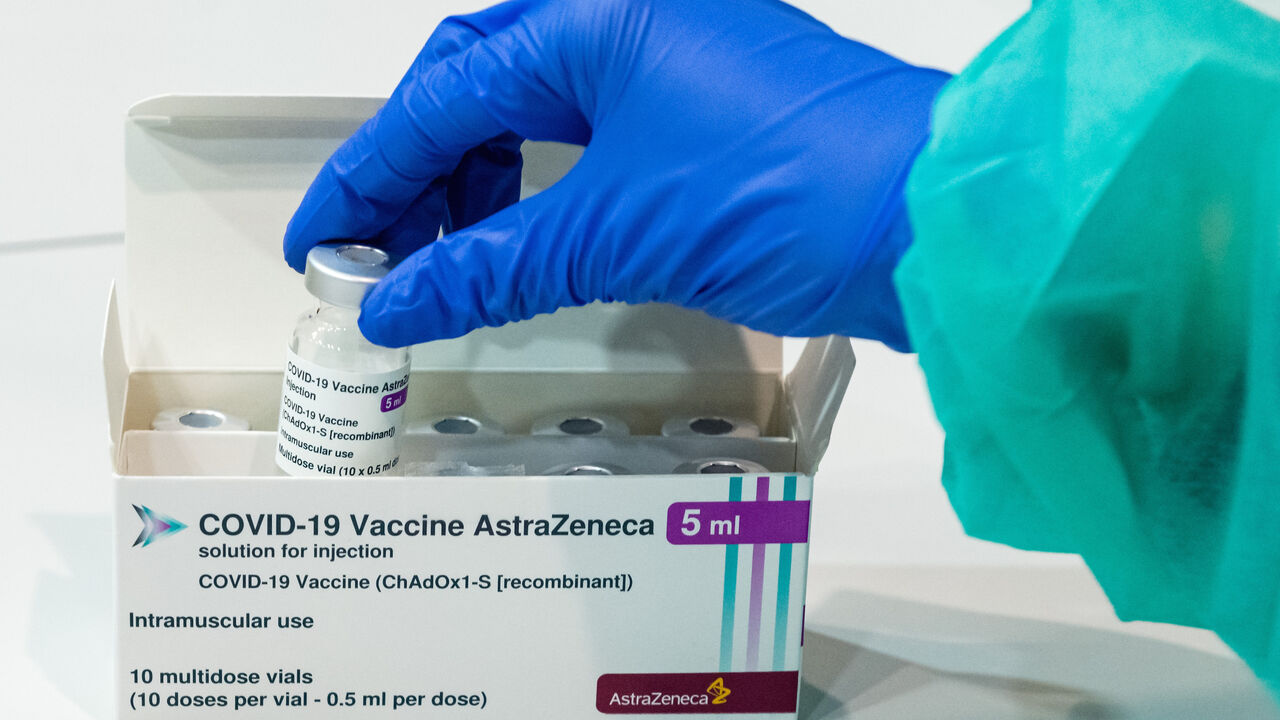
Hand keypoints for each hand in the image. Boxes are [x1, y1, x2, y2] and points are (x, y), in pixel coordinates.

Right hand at [283, 0, 948, 349]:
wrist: (933, 224)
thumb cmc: (802, 188)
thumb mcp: (619, 231)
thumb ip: (493, 266)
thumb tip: (397, 299)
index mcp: (598, 15)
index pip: (445, 98)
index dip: (372, 175)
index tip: (324, 239)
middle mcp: (632, 20)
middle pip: (481, 87)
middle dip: (422, 172)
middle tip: (382, 251)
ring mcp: (674, 65)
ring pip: (536, 114)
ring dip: (482, 185)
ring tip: (448, 259)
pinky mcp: (705, 117)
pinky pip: (592, 143)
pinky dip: (544, 194)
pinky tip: (524, 242)